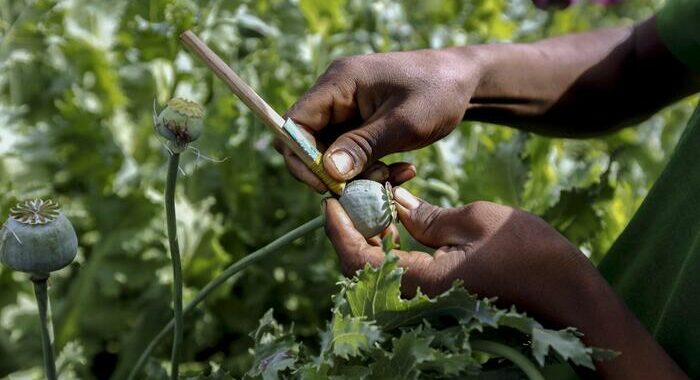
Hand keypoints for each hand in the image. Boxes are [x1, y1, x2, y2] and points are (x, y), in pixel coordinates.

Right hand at [279, 49, 478, 191]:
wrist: (465, 81)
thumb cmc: (438, 92)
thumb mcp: (404, 122)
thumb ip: (364, 146)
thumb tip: (328, 172)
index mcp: (339, 82)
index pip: (296, 123)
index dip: (302, 157)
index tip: (327, 185)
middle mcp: (336, 94)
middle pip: (310, 142)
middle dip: (334, 171)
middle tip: (367, 187)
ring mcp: (348, 110)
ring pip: (332, 153)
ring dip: (356, 174)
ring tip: (391, 177)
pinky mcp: (362, 124)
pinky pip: (352, 154)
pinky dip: (370, 169)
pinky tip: (400, 172)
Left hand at [323, 187, 688, 378]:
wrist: (570, 297)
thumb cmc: (528, 255)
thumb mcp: (474, 220)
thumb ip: (427, 216)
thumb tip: (396, 206)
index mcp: (420, 281)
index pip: (356, 258)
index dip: (337, 228)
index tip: (329, 199)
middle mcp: (418, 297)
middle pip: (364, 264)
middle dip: (354, 226)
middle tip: (355, 191)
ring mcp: (431, 298)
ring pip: (383, 268)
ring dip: (375, 234)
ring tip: (379, 196)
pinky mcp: (444, 294)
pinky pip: (405, 271)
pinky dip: (397, 244)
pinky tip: (404, 217)